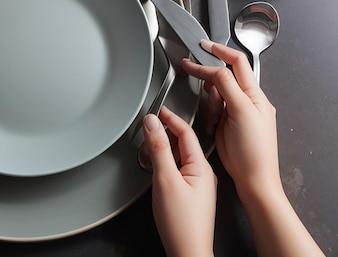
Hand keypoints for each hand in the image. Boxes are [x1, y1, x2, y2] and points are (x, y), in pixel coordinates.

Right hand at [142, 107, 216, 256]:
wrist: (188, 252)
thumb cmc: (182, 223)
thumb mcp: (165, 179)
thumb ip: (158, 149)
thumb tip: (152, 124)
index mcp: (201, 166)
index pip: (186, 132)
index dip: (170, 118)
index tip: (157, 109)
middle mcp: (203, 173)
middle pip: (184, 142)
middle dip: (167, 129)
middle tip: (150, 122)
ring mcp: (198, 185)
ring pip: (181, 155)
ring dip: (166, 144)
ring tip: (152, 139)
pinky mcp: (192, 194)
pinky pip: (180, 168)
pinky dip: (168, 159)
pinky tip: (158, 164)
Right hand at [182, 40, 279, 196]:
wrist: (251, 178)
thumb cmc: (253, 150)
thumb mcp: (241, 110)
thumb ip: (228, 86)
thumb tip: (216, 69)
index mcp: (254, 94)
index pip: (236, 63)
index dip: (219, 51)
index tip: (201, 46)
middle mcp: (246, 100)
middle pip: (221, 79)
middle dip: (209, 84)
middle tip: (197, 87)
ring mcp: (235, 112)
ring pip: (214, 96)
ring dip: (209, 105)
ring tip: (214, 121)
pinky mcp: (225, 124)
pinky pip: (211, 111)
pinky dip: (208, 117)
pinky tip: (212, 128)